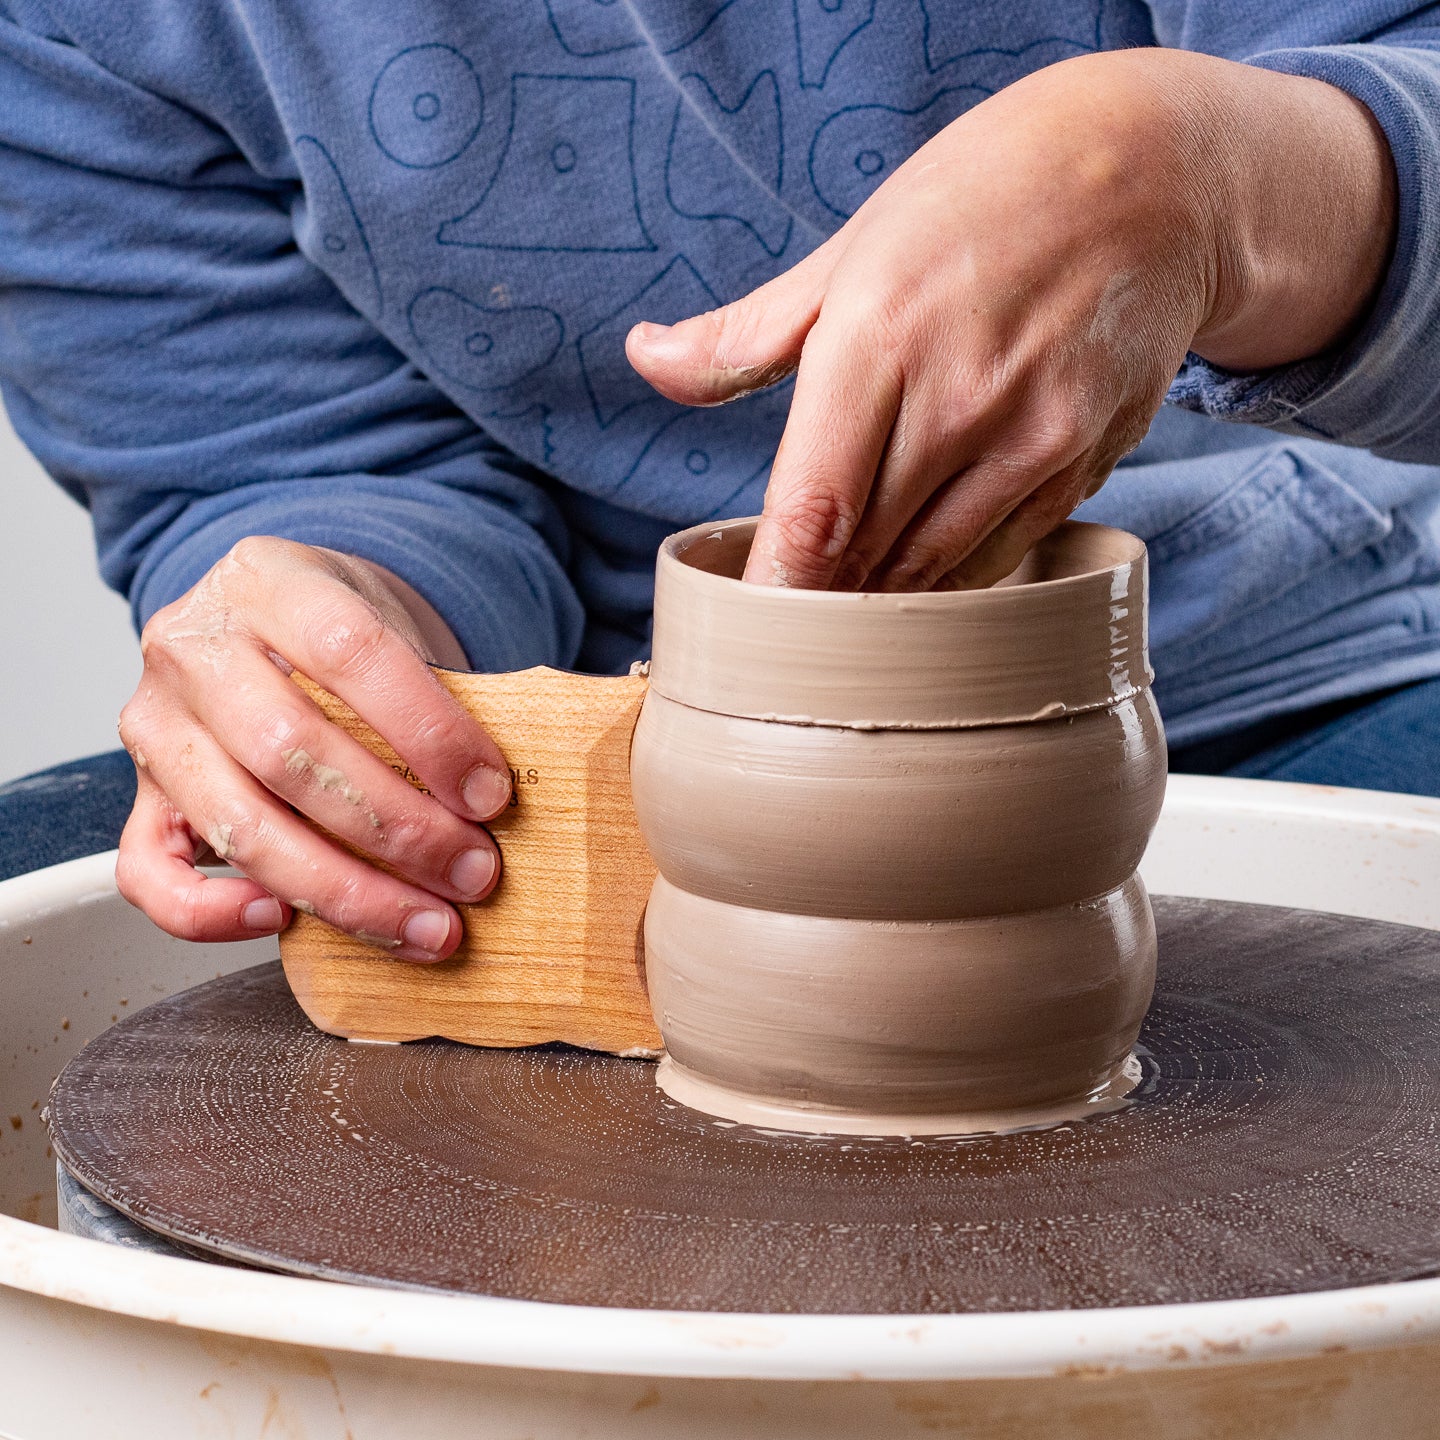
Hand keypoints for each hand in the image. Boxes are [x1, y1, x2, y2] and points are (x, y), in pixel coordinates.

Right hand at [116, 538, 510, 960]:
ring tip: (425, 923)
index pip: (349, 651)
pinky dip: (214, 915)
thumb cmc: (349, 635)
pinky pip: (150, 874)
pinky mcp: (139, 797)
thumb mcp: (393, 619)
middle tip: (473, 873)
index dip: (428, 732)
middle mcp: (193, 649)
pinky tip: (286, 923)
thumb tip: (492, 799)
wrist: (277, 620)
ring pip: (238, 825)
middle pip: (291, 752)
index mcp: (266, 582)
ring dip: (345, 891)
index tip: (490, 793)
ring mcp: (155, 725)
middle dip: (399, 831)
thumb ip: (432, 691)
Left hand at [628, 48, 1394, 590]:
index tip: (746, 634)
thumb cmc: (975, 205)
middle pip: (869, 558)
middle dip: (823, 604)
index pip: (813, 512)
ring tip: (849, 616)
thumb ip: (742, 334)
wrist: (1147, 174)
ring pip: (937, 572)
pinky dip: (954, 578)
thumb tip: (644, 358)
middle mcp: (960, 399)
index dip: (778, 591)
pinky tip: (925, 577)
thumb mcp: (848, 252)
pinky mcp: (1086, 460)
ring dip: (886, 603)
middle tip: (785, 633)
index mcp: (877, 340)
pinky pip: (1003, 554)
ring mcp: (1034, 436)